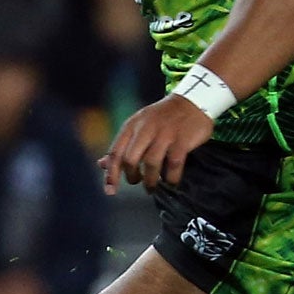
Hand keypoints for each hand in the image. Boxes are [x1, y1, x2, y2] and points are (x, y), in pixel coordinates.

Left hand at [101, 93, 215, 193]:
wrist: (191, 102)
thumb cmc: (161, 118)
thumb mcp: (137, 125)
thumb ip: (121, 145)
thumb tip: (102, 165)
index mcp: (131, 126)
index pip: (115, 152)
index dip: (111, 174)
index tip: (110, 190)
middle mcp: (145, 129)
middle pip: (130, 159)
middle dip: (131, 176)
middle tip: (137, 182)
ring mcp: (165, 134)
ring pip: (151, 164)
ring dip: (150, 180)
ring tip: (152, 186)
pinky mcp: (182, 140)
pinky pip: (173, 165)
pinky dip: (171, 178)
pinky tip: (171, 181)